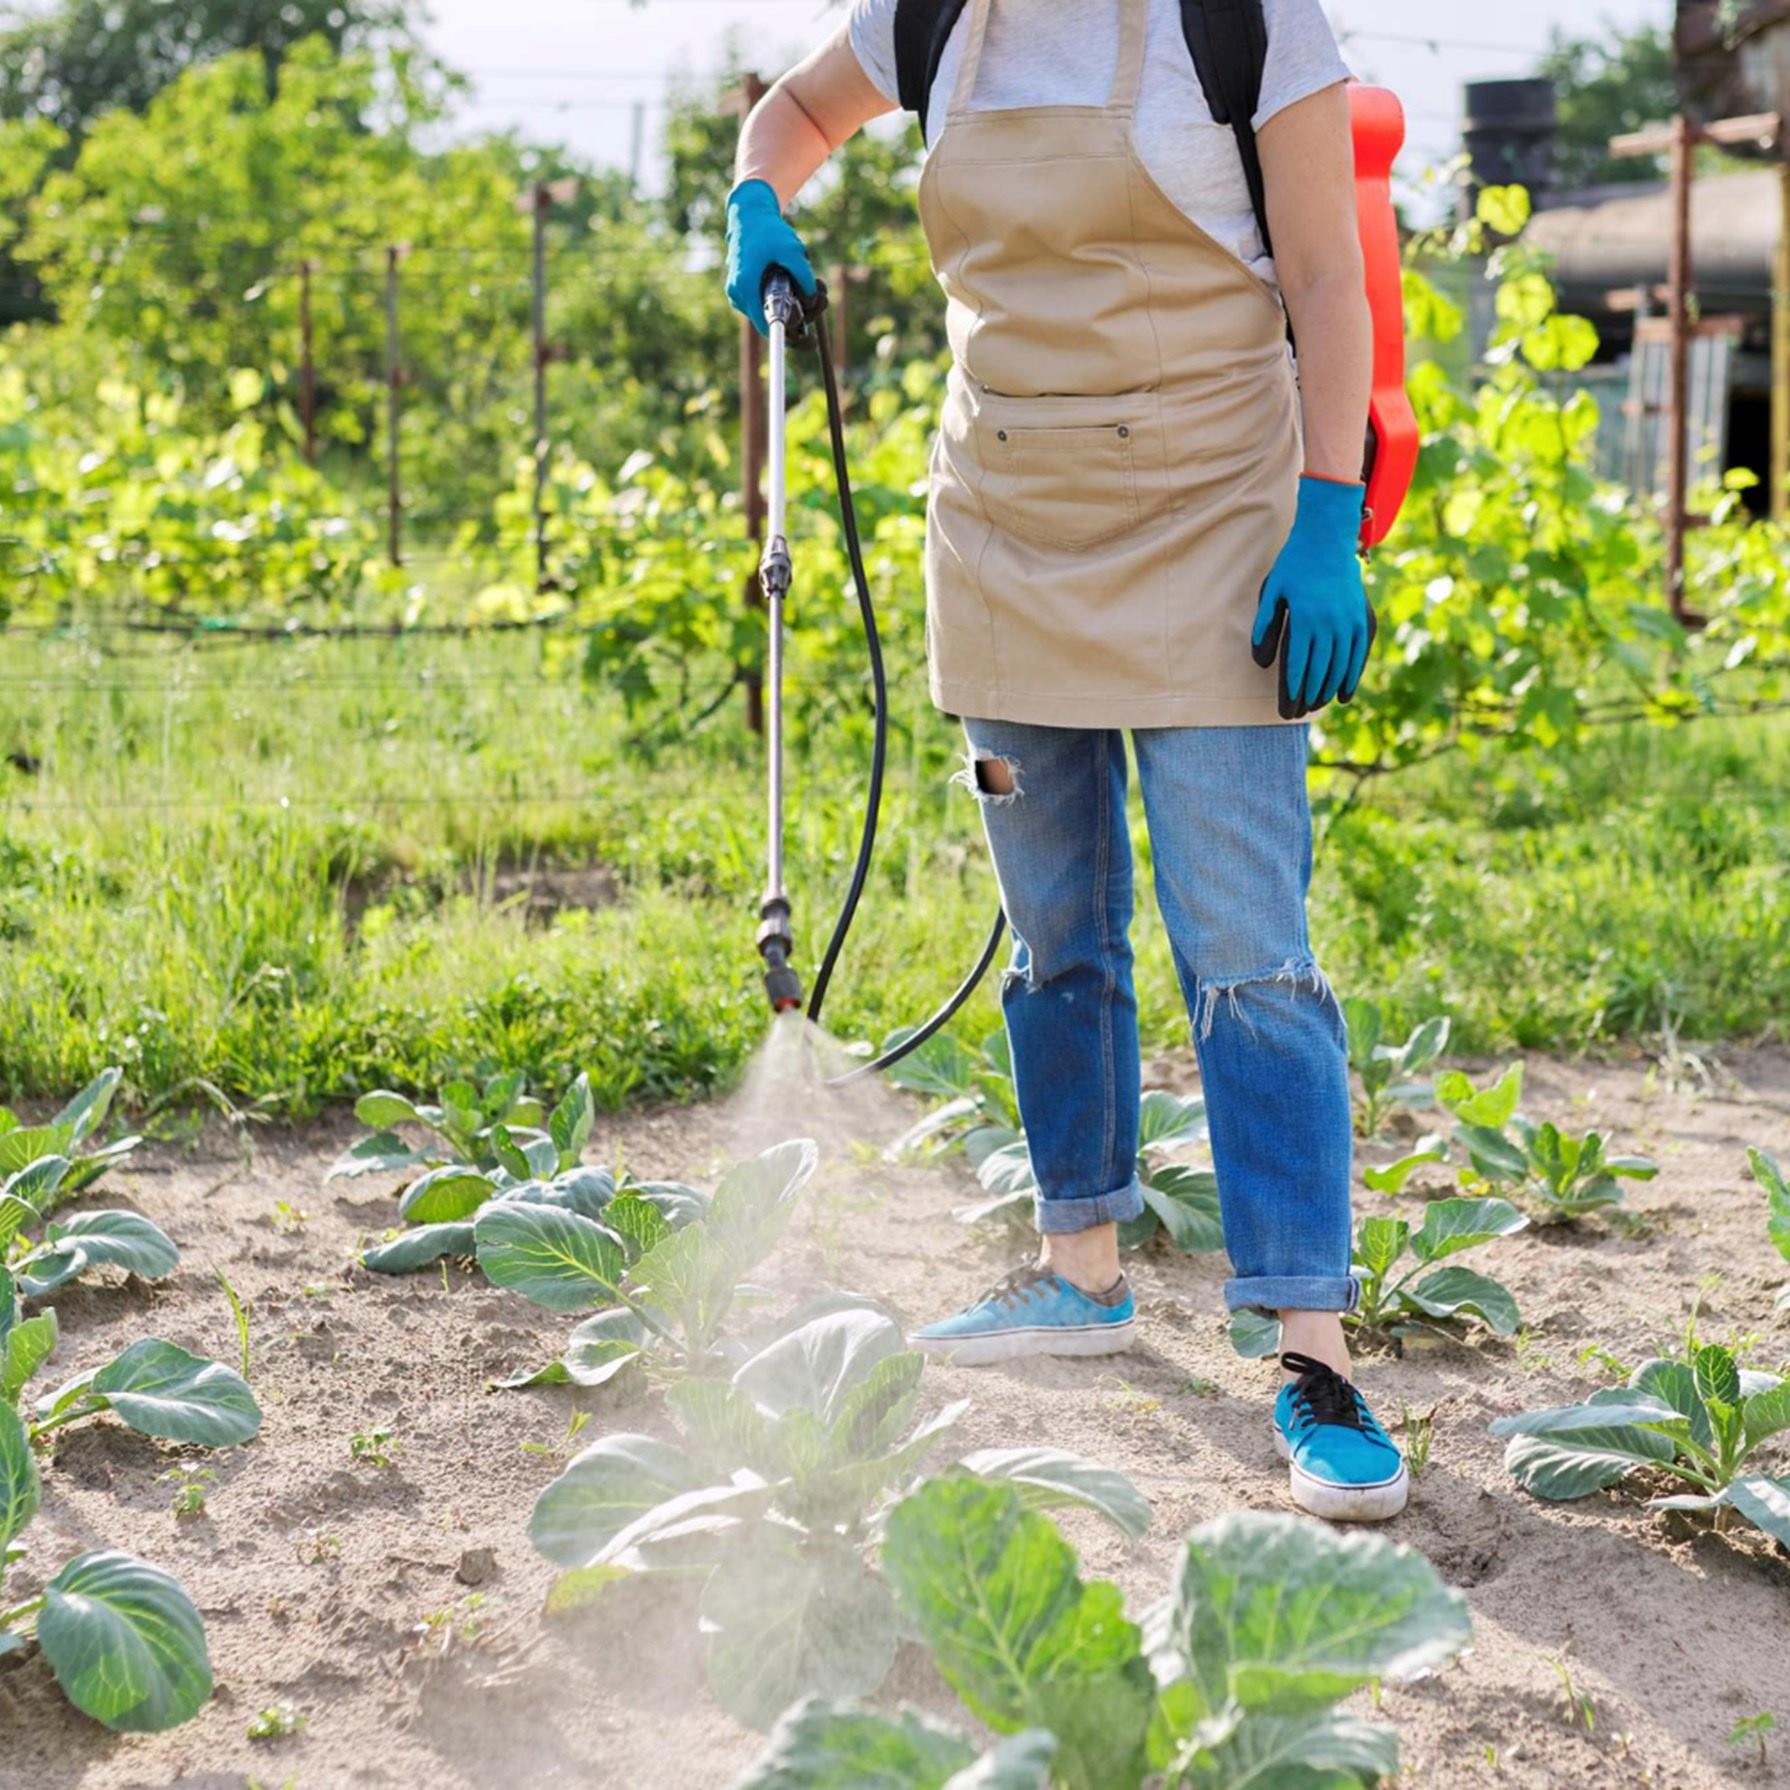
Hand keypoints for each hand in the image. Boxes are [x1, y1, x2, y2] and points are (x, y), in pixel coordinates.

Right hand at [724, 179, 815, 335]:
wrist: (749, 214)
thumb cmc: (768, 231)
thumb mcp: (791, 249)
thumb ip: (803, 275)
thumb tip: (812, 300)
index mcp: (745, 287)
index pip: (767, 326)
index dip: (790, 335)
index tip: (809, 337)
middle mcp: (738, 295)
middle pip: (771, 320)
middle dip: (798, 314)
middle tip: (820, 298)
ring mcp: (737, 294)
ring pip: (768, 311)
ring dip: (791, 305)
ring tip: (812, 286)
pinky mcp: (742, 290)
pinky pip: (764, 303)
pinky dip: (781, 298)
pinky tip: (795, 283)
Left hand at [1251, 475, 1377, 720]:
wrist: (1328, 537)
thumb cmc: (1294, 565)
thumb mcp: (1272, 592)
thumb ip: (1265, 626)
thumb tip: (1262, 663)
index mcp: (1306, 619)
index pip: (1299, 664)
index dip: (1293, 689)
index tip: (1287, 707)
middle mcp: (1331, 623)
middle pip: (1320, 670)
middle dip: (1308, 695)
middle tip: (1298, 712)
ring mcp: (1350, 621)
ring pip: (1341, 665)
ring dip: (1329, 689)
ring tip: (1317, 705)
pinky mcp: (1363, 617)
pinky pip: (1359, 654)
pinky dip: (1352, 675)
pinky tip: (1345, 694)